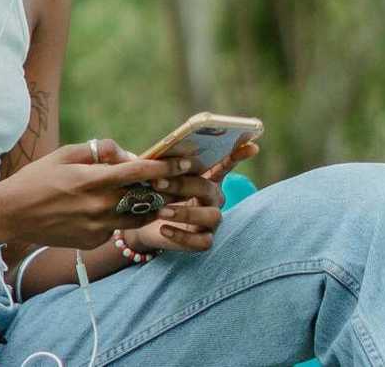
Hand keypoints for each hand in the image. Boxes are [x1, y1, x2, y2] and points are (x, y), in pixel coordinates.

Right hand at [0, 139, 190, 249]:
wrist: (12, 214)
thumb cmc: (38, 178)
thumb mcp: (66, 153)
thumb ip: (100, 151)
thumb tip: (127, 154)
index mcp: (93, 179)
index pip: (141, 172)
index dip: (167, 167)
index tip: (185, 162)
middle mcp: (99, 206)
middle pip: (146, 198)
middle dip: (165, 189)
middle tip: (179, 181)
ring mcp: (97, 227)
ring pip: (137, 217)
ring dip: (148, 206)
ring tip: (154, 196)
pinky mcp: (93, 241)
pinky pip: (117, 228)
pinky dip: (121, 217)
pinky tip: (113, 209)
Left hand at [123, 141, 260, 253]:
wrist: (133, 222)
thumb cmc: (142, 192)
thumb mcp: (144, 175)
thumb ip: (148, 164)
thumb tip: (134, 156)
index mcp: (202, 175)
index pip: (225, 162)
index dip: (239, 153)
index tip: (251, 143)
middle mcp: (212, 196)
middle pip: (210, 188)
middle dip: (185, 184)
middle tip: (159, 183)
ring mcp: (209, 219)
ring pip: (211, 215)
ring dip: (186, 211)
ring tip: (162, 209)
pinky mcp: (202, 240)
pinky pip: (202, 241)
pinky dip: (183, 235)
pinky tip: (164, 228)